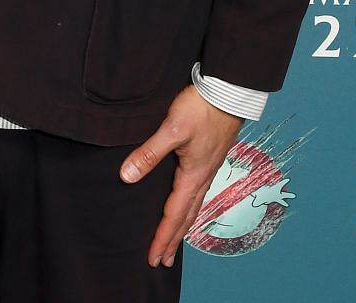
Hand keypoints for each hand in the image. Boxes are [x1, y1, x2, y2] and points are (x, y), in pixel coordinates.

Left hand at [120, 83, 243, 267]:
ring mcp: (207, 170)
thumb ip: (149, 153)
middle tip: (161, 261)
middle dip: (172, 240)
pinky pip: (197, 194)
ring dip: (182, 227)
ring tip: (173, 242)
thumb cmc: (200, 109)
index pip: (173, 215)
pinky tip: (186, 206)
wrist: (227, 93)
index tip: (152, 257)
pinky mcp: (208, 160)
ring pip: (193, 207)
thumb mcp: (171, 130)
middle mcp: (202, 178)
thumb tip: (128, 176)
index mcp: (193, 176)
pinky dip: (189, 209)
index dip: (161, 237)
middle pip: (186, 218)